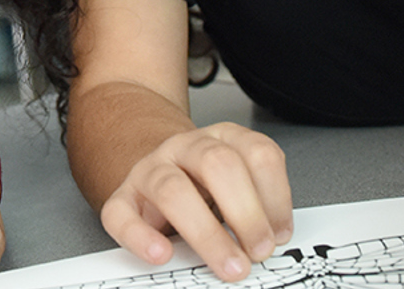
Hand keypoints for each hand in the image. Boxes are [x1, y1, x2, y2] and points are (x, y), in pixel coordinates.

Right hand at [98, 122, 291, 281]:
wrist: (155, 174)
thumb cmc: (201, 186)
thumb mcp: (235, 185)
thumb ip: (256, 205)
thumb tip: (275, 241)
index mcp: (222, 139)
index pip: (257, 153)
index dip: (275, 195)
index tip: (281, 234)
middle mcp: (186, 148)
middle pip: (217, 165)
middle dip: (245, 213)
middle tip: (259, 251)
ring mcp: (150, 169)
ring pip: (172, 189)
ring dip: (207, 233)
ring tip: (228, 264)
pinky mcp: (122, 197)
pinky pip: (122, 214)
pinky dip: (141, 237)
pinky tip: (161, 254)